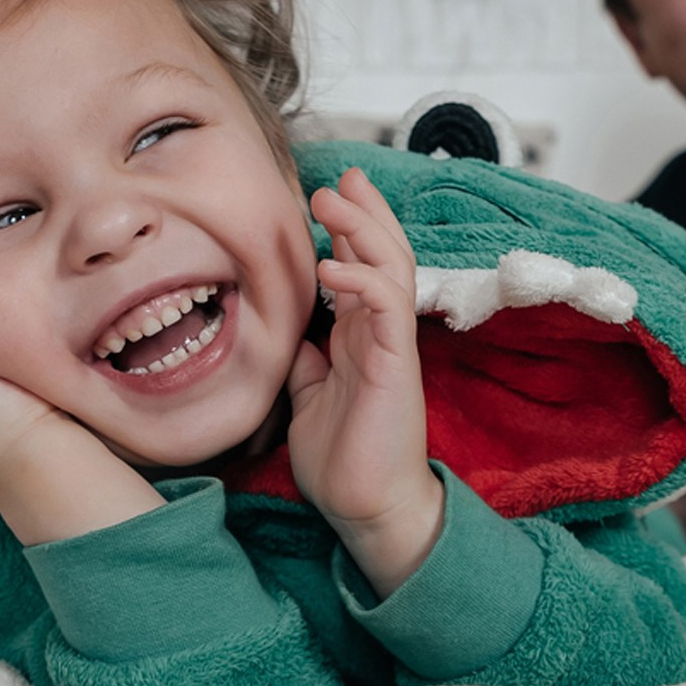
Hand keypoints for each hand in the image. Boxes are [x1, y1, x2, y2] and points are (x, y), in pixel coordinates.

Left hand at [287, 168, 441, 594]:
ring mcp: (391, 345)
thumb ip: (305, 357)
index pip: (362, 264)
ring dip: (363, 229)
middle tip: (338, 178)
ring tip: (333, 200)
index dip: (351, 226)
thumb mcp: (308, 395)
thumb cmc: (341, 456)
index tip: (330, 191)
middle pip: (383, 252)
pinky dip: (361, 280)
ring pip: (391, 267)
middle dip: (361, 211)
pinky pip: (385, 308)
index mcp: (360, 335)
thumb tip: (290, 329)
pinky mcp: (395, 365)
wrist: (365, 506)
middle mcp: (379, 332)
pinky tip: (332, 265)